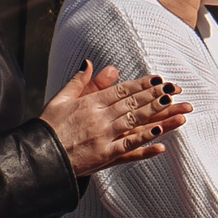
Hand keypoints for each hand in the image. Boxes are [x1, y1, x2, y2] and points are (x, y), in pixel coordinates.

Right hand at [37, 63, 190, 175]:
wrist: (39, 155)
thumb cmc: (49, 127)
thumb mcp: (61, 99)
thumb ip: (79, 82)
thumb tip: (91, 62)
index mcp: (90, 103)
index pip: (121, 90)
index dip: (142, 85)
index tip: (160, 80)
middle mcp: (100, 118)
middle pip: (133, 104)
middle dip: (157, 97)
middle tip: (176, 90)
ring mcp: (104, 137)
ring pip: (136, 123)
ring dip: (159, 116)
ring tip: (178, 109)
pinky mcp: (105, 155)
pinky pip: (129, 148)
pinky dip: (146, 144)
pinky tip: (161, 139)